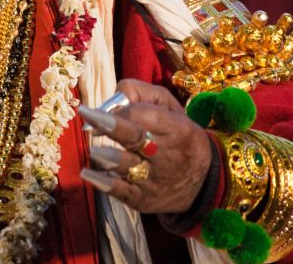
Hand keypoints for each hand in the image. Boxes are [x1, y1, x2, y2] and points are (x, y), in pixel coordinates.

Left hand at [79, 79, 211, 213]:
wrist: (203, 179)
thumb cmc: (175, 132)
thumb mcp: (166, 105)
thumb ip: (138, 93)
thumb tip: (108, 103)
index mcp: (176, 127)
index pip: (144, 114)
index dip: (119, 110)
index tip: (94, 110)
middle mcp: (167, 154)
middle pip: (136, 137)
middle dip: (112, 126)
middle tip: (89, 116)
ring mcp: (155, 179)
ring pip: (129, 167)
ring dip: (110, 158)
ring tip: (95, 151)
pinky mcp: (144, 199)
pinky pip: (123, 192)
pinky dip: (105, 184)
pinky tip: (88, 174)